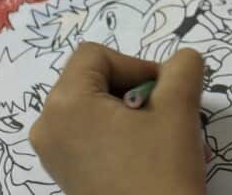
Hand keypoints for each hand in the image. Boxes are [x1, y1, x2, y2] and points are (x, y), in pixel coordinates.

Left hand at [30, 44, 205, 194]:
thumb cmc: (160, 171)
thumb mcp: (179, 110)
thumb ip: (183, 69)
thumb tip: (182, 61)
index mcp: (65, 103)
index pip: (96, 55)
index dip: (136, 65)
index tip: (165, 94)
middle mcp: (48, 126)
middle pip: (94, 81)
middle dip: (137, 92)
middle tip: (168, 117)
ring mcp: (54, 155)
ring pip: (97, 110)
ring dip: (135, 115)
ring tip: (166, 139)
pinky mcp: (67, 176)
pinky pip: (93, 137)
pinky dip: (122, 137)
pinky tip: (153, 156)